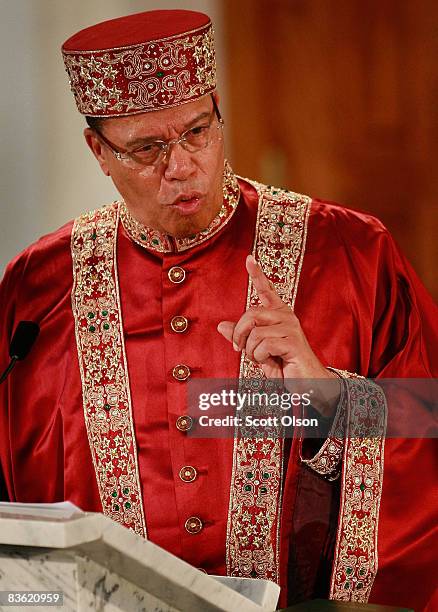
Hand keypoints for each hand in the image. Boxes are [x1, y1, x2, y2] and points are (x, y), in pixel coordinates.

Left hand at [217, 255, 339, 417]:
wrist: (306, 385)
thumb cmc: (283, 367)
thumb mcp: (256, 351)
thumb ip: (241, 338)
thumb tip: (221, 326)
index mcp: (278, 316)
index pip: (266, 290)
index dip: (257, 274)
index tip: (249, 258)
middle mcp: (286, 317)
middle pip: (251, 314)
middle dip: (239, 334)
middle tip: (239, 350)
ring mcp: (291, 328)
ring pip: (255, 332)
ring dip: (250, 350)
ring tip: (260, 359)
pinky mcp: (293, 342)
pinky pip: (263, 345)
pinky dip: (260, 358)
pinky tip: (271, 363)